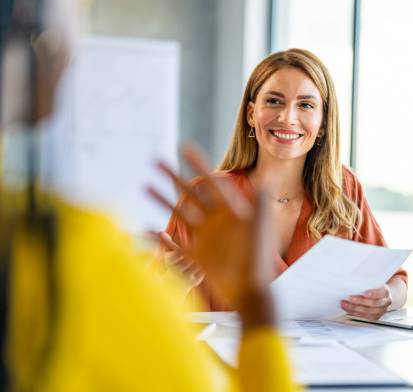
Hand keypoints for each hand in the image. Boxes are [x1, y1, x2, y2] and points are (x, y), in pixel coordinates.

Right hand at [148, 144, 275, 327]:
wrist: (253, 290)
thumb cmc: (258, 257)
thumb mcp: (260, 225)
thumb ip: (260, 201)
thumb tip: (264, 176)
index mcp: (228, 210)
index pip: (209, 181)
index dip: (197, 163)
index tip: (184, 147)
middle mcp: (213, 220)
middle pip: (189, 193)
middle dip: (173, 176)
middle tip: (156, 160)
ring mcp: (203, 237)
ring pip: (178, 213)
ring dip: (161, 199)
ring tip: (146, 185)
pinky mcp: (196, 256)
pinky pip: (174, 243)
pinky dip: (158, 237)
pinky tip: (144, 227)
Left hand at [341, 285, 391, 320]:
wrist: (382, 296)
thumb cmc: (374, 287)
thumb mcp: (373, 281)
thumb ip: (366, 281)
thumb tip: (352, 277)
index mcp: (385, 292)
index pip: (381, 293)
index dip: (373, 293)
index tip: (364, 293)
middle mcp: (384, 302)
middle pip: (374, 303)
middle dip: (361, 301)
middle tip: (350, 298)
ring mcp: (380, 311)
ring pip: (368, 312)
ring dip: (354, 308)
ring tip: (344, 304)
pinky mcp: (374, 316)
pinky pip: (364, 316)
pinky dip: (354, 312)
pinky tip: (347, 308)